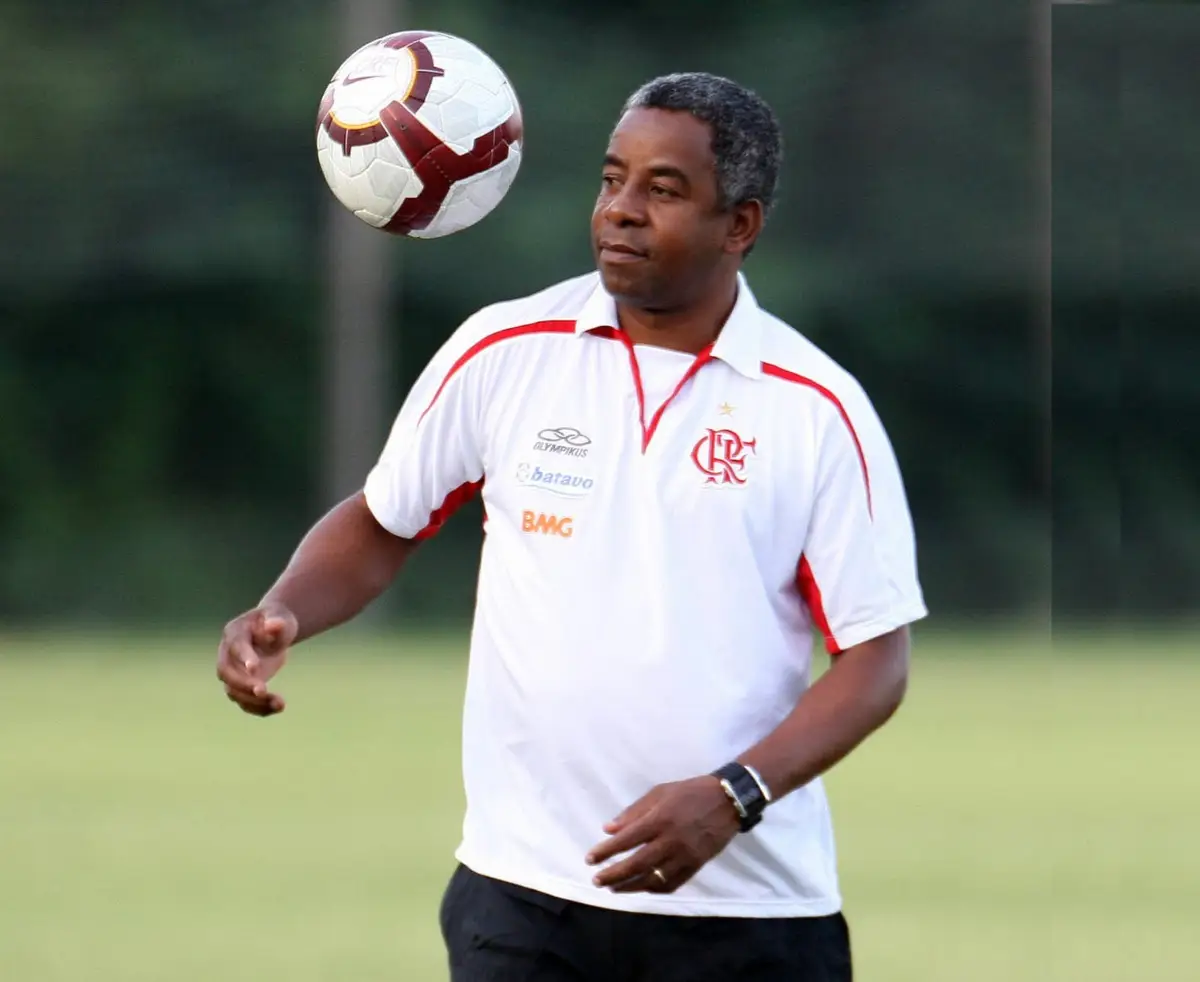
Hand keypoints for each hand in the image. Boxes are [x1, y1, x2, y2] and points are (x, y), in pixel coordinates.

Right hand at [216, 603, 297, 716]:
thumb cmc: (276, 620)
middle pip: (225, 672)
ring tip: (279, 704)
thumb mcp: (280, 616)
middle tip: (263, 691)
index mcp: (235, 632)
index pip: (236, 646)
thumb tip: (274, 625)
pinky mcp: (242, 686)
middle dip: (242, 684)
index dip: (244, 657)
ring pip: (233, 692)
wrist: (274, 631)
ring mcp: (232, 671)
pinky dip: (259, 708)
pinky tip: (278, 708)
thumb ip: (277, 621)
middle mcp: (227, 653)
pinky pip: (244, 701)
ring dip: (253, 701)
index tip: (255, 669)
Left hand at [585, 776, 740, 893]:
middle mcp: (671, 840)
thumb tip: (608, 829)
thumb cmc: (690, 792)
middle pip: (637, 864)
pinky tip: (641, 888)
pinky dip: (654, 888)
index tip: (590, 858)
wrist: (728, 801)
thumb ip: (634, 811)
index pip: (627, 840)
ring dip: (630, 886)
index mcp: (660, 819)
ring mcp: (685, 856)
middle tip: (596, 880)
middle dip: (614, 874)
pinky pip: (671, 883)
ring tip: (614, 888)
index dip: (606, 851)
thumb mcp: (660, 792)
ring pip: (653, 879)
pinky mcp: (696, 866)